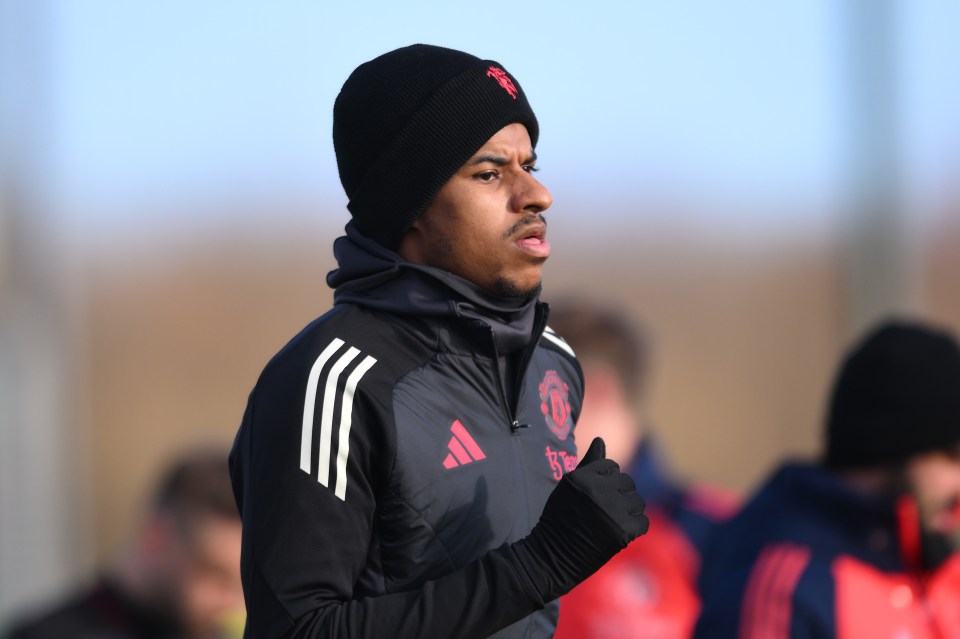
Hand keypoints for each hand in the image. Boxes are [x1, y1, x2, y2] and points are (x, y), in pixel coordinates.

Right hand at [511, 437, 648, 600]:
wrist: (551, 556)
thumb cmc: (559, 518)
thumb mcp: (569, 485)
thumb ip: (589, 463)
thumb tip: (601, 439)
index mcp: (583, 476)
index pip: (612, 467)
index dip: (607, 481)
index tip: (596, 497)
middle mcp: (598, 490)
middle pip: (628, 483)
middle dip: (620, 495)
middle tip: (605, 511)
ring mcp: (612, 511)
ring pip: (638, 501)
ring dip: (628, 511)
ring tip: (611, 521)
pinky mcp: (622, 532)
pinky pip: (642, 521)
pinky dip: (634, 528)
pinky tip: (618, 532)